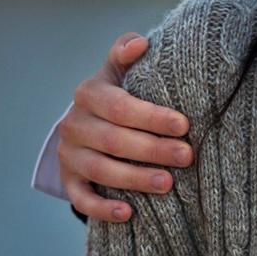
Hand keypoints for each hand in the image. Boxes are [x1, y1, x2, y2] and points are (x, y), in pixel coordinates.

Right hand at [57, 32, 192, 221]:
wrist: (90, 120)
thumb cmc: (119, 91)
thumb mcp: (120, 68)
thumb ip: (126, 51)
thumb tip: (141, 42)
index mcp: (89, 93)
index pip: (121, 106)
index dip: (152, 117)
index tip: (184, 124)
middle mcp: (74, 124)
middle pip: (114, 140)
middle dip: (153, 149)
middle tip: (187, 155)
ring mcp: (69, 154)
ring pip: (100, 170)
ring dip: (135, 179)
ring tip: (168, 183)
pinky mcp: (69, 180)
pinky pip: (82, 197)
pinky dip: (103, 207)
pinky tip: (129, 213)